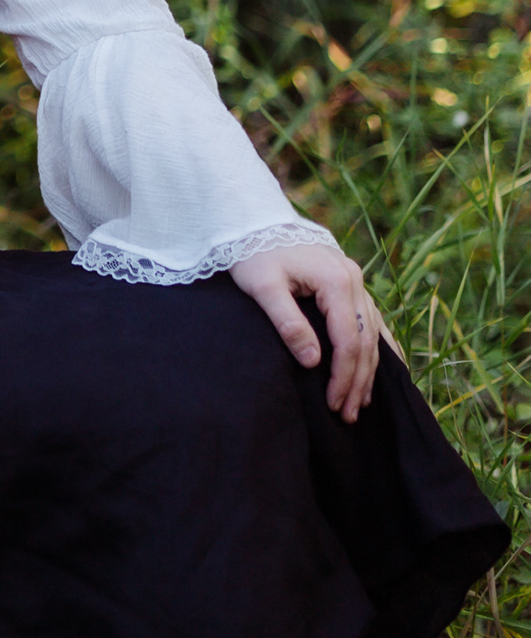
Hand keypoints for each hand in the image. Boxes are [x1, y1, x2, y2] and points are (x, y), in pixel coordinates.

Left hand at [228, 240, 395, 421]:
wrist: (254, 222)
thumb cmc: (254, 254)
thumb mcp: (263, 287)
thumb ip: (288, 323)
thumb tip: (314, 361)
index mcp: (335, 281)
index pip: (348, 340)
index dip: (343, 376)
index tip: (332, 404)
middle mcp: (354, 280)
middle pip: (364, 341)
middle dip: (357, 381)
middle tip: (346, 415)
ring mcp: (355, 281)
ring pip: (372, 333)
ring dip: (369, 370)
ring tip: (360, 403)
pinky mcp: (350, 284)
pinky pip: (372, 321)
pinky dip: (378, 348)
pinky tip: (383, 371)